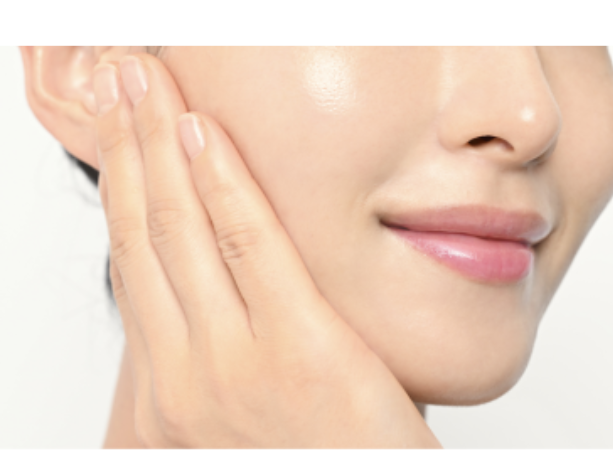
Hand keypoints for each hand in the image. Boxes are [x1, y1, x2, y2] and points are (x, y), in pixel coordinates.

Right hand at [93, 54, 439, 446]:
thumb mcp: (242, 416)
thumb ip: (216, 359)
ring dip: (156, 144)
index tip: (117, 132)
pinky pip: (248, 245)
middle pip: (144, 235)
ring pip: (180, 230)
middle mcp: (182, 379)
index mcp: (168, 393)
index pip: (134, 266)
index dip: (121, 189)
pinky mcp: (299, 353)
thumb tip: (201, 303)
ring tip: (145, 80)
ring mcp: (233, 367)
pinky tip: (199, 129)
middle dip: (124, 147)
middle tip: (119, 80)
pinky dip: (220, 181)